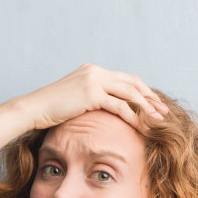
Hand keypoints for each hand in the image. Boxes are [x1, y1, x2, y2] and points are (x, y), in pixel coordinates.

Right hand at [21, 63, 168, 133]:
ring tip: (159, 121)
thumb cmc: (50, 110)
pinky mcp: (91, 93)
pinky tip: (142, 127)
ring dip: (147, 107)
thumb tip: (102, 111)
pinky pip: (119, 105)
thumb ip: (89, 99)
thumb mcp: (73, 100)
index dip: (142, 91)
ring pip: (129, 93)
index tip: (153, 104)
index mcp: (92, 71)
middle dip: (150, 97)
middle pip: (132, 82)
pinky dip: (133, 116)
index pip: (125, 78)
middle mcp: (95, 72)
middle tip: (164, 111)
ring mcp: (93, 80)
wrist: (33, 109)